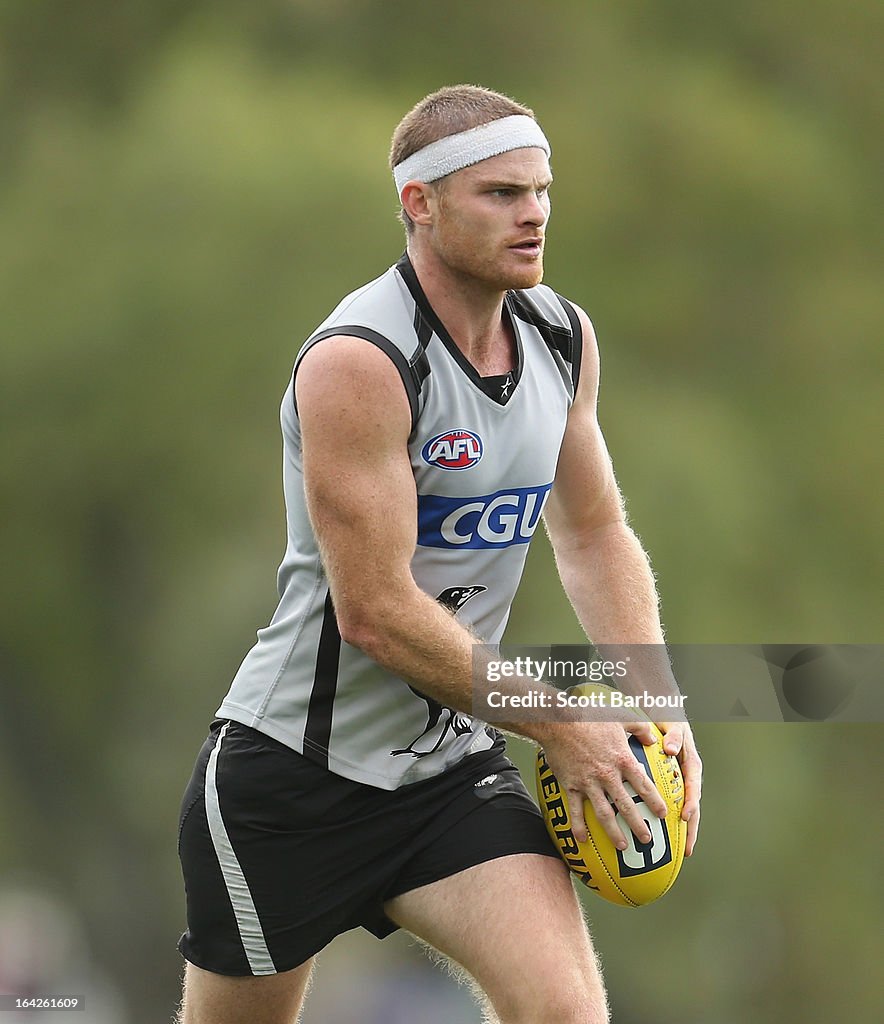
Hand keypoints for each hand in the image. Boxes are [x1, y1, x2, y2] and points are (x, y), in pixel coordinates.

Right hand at [542, 720, 668, 850]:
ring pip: (604, 813)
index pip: (644, 785)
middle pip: (627, 806)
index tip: (664, 814)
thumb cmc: (591, 718)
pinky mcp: (571, 785)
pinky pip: (576, 810)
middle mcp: (608, 775)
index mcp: (622, 759)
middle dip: (638, 825)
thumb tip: (654, 738)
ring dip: (614, 832)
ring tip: (622, 846)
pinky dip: (579, 826)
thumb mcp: (621, 718)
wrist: (559, 721)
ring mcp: (589, 782)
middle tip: (647, 840)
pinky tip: (582, 840)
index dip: (655, 801)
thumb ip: (640, 729)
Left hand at [656, 721, 701, 855]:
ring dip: (683, 831)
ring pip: (683, 810)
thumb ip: (674, 735)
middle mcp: (687, 776)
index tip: (685, 816)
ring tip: (681, 853)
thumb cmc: (668, 720)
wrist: (664, 715)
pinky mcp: (671, 786)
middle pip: (692, 806)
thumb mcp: (673, 723)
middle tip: (688, 850)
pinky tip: (663, 837)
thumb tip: (670, 749)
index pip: (693, 785)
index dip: (690, 802)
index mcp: (690, 763)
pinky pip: (670, 805)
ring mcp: (680, 783)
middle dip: (691, 829)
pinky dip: (669, 820)